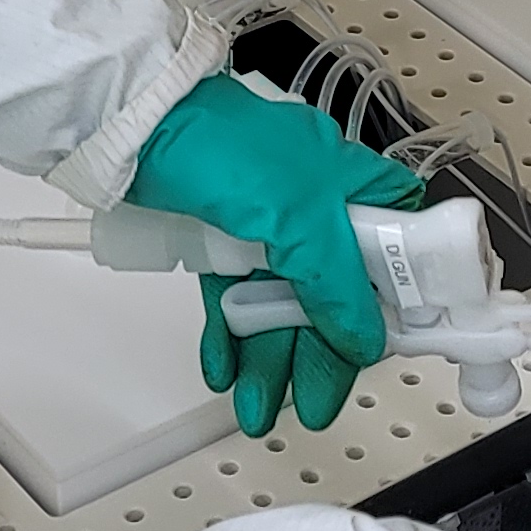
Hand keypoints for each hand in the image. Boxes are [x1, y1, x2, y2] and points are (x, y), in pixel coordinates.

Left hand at [126, 74, 423, 433]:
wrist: (133, 124)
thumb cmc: (219, 142)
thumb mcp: (296, 217)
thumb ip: (336, 281)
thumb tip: (365, 336)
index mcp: (352, 186)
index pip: (397, 256)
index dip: (396, 306)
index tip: (389, 353)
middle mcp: (316, 205)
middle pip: (335, 295)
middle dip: (321, 355)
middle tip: (311, 404)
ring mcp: (267, 223)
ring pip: (282, 303)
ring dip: (271, 358)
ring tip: (257, 406)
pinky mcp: (221, 235)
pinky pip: (235, 296)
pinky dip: (232, 334)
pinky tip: (225, 369)